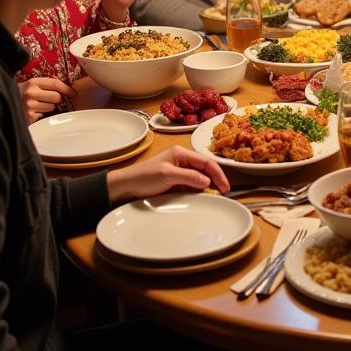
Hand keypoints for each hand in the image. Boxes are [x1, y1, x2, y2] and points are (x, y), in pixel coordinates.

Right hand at [18, 77, 75, 123]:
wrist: (5, 102)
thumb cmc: (23, 94)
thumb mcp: (32, 85)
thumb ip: (46, 86)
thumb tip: (69, 90)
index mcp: (33, 82)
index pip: (55, 83)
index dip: (67, 89)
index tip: (73, 93)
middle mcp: (30, 92)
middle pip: (57, 96)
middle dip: (56, 99)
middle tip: (48, 99)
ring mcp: (29, 105)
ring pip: (52, 107)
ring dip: (48, 107)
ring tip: (38, 105)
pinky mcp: (29, 116)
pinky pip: (45, 115)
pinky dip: (42, 114)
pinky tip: (34, 111)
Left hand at [106, 145, 230, 203]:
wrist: (125, 187)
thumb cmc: (143, 176)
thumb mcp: (167, 174)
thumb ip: (188, 176)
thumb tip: (207, 181)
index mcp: (181, 153)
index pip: (206, 161)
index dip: (218, 173)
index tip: (225, 186)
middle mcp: (182, 160)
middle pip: (205, 169)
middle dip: (215, 179)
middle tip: (224, 192)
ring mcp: (179, 171)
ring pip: (200, 178)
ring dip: (208, 186)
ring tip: (216, 195)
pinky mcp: (176, 182)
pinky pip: (192, 185)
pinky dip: (199, 191)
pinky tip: (203, 196)